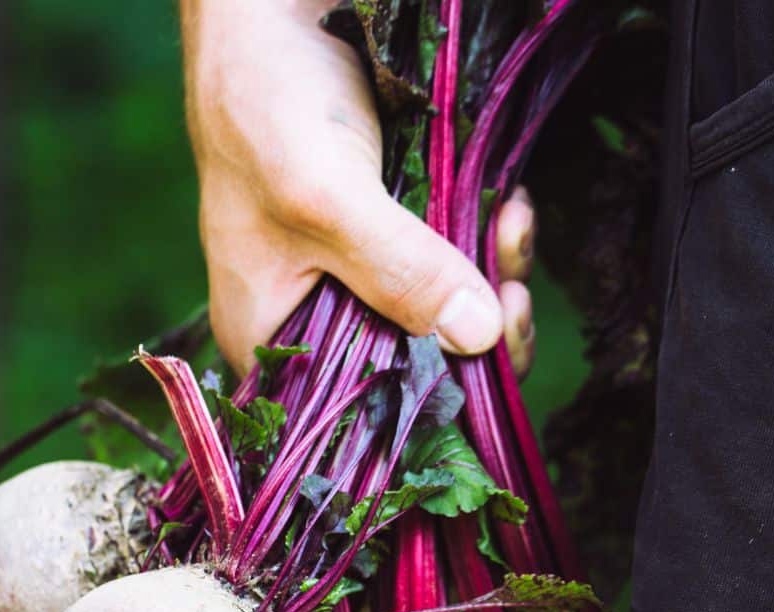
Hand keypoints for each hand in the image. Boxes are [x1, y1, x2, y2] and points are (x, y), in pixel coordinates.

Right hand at [180, 0, 535, 380]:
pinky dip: (490, 237)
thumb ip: (396, 271)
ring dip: (494, 276)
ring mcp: (360, 271)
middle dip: (477, 334)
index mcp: (274, 340)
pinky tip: (505, 204)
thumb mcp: (324, 198)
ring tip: (509, 225)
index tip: (485, 358)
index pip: (360, 409)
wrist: (267, 6)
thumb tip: (477, 338)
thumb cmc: (261, 105)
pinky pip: (456, 256)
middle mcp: (318, 317)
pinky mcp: (395, 226)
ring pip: (446, 310)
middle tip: (513, 297)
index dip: (429, 397)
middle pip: (414, 363)